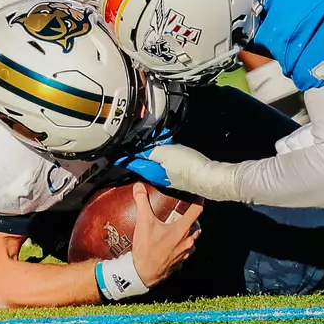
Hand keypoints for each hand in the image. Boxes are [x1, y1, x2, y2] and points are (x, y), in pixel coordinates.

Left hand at [118, 142, 238, 200]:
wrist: (209, 179)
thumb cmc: (189, 167)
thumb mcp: (166, 153)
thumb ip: (150, 151)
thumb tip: (137, 151)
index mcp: (152, 171)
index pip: (133, 162)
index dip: (123, 157)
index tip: (115, 154)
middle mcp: (158, 176)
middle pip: (144, 163)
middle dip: (138, 155)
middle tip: (134, 144)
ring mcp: (168, 177)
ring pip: (155, 164)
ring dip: (152, 155)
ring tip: (154, 145)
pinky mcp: (178, 177)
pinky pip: (165, 166)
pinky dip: (163, 159)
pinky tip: (169, 154)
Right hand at [128, 183, 201, 286]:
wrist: (142, 274)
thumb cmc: (146, 249)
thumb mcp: (143, 222)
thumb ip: (142, 202)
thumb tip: (139, 187)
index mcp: (182, 230)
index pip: (197, 210)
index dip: (199, 200)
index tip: (199, 194)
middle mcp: (187, 242)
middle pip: (197, 226)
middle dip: (192, 219)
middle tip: (183, 213)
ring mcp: (185, 253)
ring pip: (193, 240)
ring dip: (188, 233)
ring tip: (177, 228)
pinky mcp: (180, 263)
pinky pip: (185, 252)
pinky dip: (181, 246)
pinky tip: (171, 244)